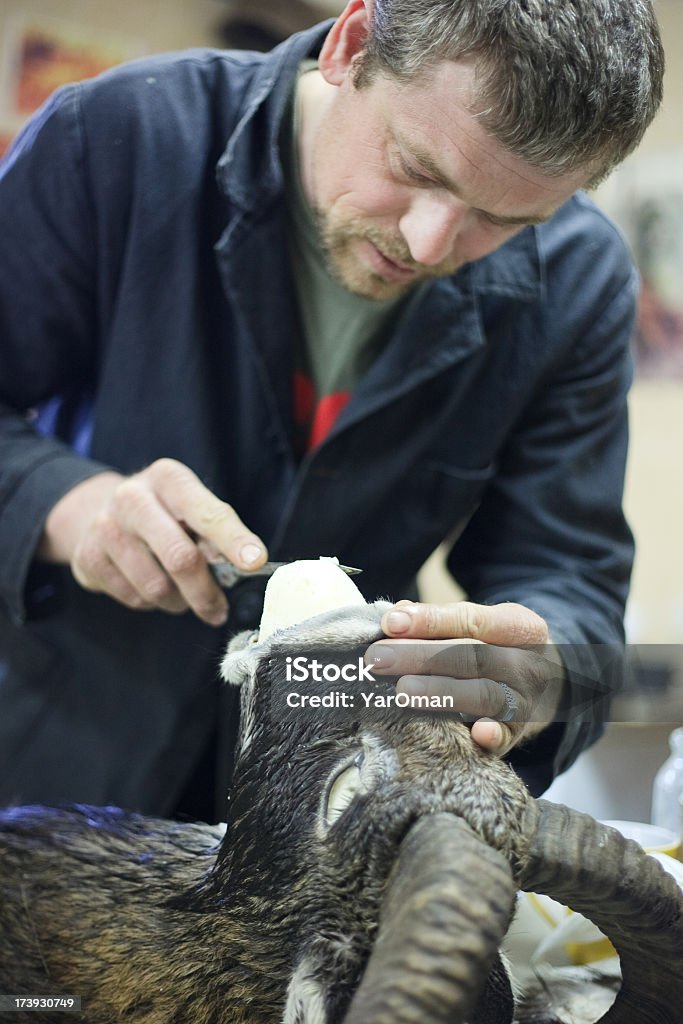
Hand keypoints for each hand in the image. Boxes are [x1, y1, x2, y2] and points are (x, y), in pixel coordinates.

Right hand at [38, 458, 266, 624]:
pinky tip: (149, 584)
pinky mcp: (87, 558)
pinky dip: (151, 602)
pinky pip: (133, 598)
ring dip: (178, 601)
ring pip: (156, 587)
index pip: (208, 513)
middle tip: (218, 609)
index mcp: (168, 478)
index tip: (256, 562)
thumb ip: (216, 531)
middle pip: (181, 557)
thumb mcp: (190, 506)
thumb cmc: (162, 513)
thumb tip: (246, 564)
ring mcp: (105, 527)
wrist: (97, 511)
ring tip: (181, 593)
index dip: (235, 540)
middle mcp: (133, 498)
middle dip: (206, 592)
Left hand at [365, 600, 564, 754]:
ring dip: (441, 693)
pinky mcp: (520, 733)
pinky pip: (507, 736)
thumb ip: (439, 620)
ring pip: (484, 695)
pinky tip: (475, 733)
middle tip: (378, 659)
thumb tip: (397, 616)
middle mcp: (528, 663)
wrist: (544, 684)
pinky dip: (493, 735)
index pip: (473, 620)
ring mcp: (527, 700)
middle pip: (473, 657)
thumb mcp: (481, 625)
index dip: (430, 621)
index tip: (391, 623)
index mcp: (521, 626)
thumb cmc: (495, 648)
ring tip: (402, 690)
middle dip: (421, 656)